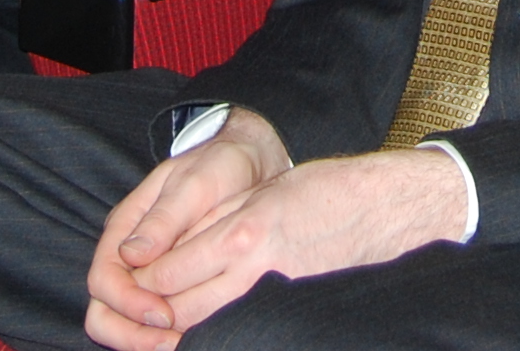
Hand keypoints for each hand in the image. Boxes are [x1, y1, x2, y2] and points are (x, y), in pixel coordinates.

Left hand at [88, 129, 465, 350]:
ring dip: (182, 324)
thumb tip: (172, 249)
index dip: (143, 279)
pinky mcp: (291, 308)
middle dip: (154, 309)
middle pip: (182, 308)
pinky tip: (212, 321)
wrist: (386, 210)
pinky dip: (219, 328)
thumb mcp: (264, 192)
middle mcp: (255, 270)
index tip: (133, 277)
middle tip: (141, 304)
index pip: (169, 272)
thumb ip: (217, 221)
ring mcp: (275, 295)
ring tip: (169, 316)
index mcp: (242, 232)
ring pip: (208, 325)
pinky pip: (242, 325)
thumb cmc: (327, 191)